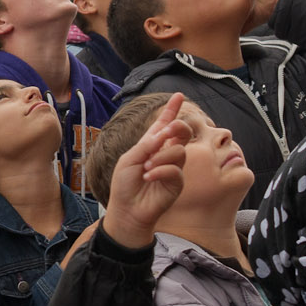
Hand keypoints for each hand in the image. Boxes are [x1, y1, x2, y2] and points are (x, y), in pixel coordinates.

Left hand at [100, 91, 190, 248]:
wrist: (126, 210)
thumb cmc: (124, 185)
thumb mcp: (129, 159)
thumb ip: (147, 145)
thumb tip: (165, 134)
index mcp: (151, 146)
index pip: (164, 125)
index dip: (172, 110)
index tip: (179, 96)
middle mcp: (165, 154)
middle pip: (181, 133)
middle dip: (177, 127)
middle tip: (167, 132)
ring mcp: (173, 168)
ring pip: (179, 151)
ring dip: (160, 157)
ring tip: (146, 169)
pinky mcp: (176, 183)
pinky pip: (175, 170)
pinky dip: (160, 171)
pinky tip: (149, 178)